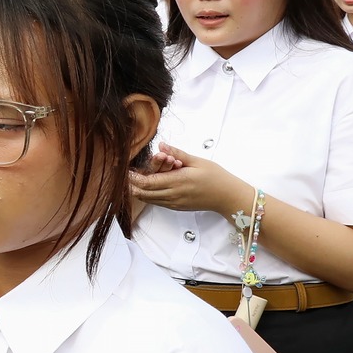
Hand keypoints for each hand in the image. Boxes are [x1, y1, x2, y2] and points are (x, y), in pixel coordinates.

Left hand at [126, 143, 248, 214]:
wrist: (227, 197)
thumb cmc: (215, 177)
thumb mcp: (197, 161)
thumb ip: (176, 154)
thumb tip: (161, 145)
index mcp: (177, 181)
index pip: (147, 182)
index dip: (132, 178)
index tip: (125, 169)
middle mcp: (172, 195)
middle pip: (142, 193)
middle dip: (131, 184)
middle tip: (126, 173)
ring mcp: (173, 203)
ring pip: (147, 199)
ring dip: (139, 189)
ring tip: (136, 177)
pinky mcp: (176, 207)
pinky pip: (156, 202)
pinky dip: (149, 194)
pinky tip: (150, 183)